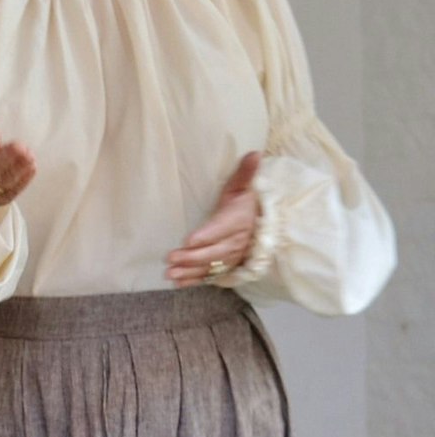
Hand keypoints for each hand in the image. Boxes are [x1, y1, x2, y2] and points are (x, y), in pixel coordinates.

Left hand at [166, 152, 259, 286]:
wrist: (266, 224)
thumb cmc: (247, 202)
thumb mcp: (243, 186)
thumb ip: (245, 173)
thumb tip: (254, 153)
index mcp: (238, 219)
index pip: (222, 228)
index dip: (207, 235)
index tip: (189, 240)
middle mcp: (237, 241)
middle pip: (215, 251)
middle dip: (192, 257)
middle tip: (170, 258)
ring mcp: (234, 256)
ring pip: (212, 266)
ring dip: (190, 271)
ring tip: (170, 274)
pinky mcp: (229, 265)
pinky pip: (213, 275)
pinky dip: (196, 280)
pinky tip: (178, 283)